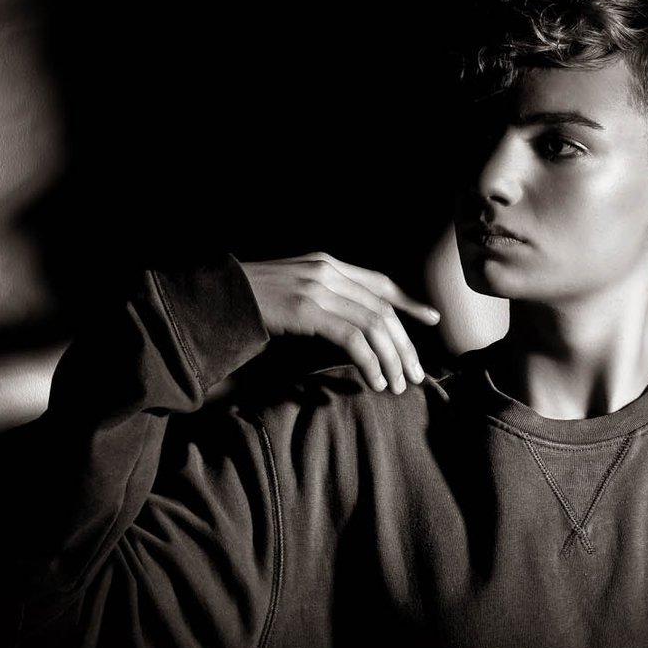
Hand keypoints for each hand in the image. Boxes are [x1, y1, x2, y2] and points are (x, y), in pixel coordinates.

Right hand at [239, 253, 440, 393]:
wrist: (216, 296)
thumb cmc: (251, 299)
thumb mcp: (293, 288)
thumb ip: (322, 295)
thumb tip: (351, 320)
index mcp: (327, 263)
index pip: (380, 282)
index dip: (409, 302)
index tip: (431, 319)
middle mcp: (327, 271)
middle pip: (382, 308)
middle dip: (404, 343)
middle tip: (414, 372)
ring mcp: (317, 288)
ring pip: (373, 324)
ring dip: (391, 358)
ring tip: (396, 384)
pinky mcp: (306, 309)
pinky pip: (352, 338)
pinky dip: (369, 361)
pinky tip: (373, 380)